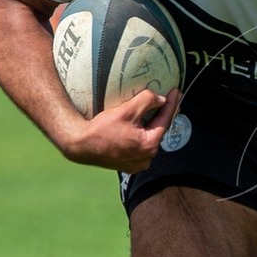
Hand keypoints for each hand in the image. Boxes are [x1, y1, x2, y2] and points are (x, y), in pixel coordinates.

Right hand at [57, 87, 181, 171]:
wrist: (81, 145)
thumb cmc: (102, 129)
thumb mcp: (127, 110)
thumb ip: (147, 101)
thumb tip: (161, 99)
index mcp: (149, 146)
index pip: (165, 120)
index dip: (171, 104)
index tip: (176, 91)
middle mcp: (146, 158)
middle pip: (158, 131)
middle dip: (161, 115)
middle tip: (166, 100)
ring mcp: (137, 164)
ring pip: (149, 140)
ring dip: (151, 126)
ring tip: (152, 112)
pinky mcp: (128, 165)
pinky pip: (140, 148)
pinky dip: (141, 136)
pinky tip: (138, 127)